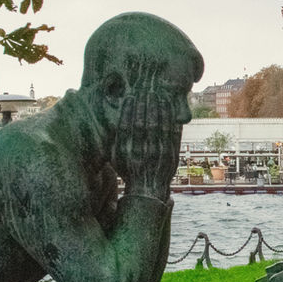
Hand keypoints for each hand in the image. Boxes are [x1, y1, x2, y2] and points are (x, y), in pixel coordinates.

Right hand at [113, 75, 180, 199]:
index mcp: (126, 153)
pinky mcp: (170, 155)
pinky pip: (171, 134)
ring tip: (156, 94)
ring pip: (157, 127)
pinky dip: (169, 119)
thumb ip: (115, 139)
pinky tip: (168, 107)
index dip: (128, 111)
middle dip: (143, 106)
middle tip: (144, 91)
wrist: (147, 190)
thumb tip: (111, 118)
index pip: (126, 127)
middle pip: (142, 124)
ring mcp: (157, 154)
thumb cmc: (129, 170)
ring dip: (157, 109)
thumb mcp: (116, 157)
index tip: (130, 97)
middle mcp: (141, 153)